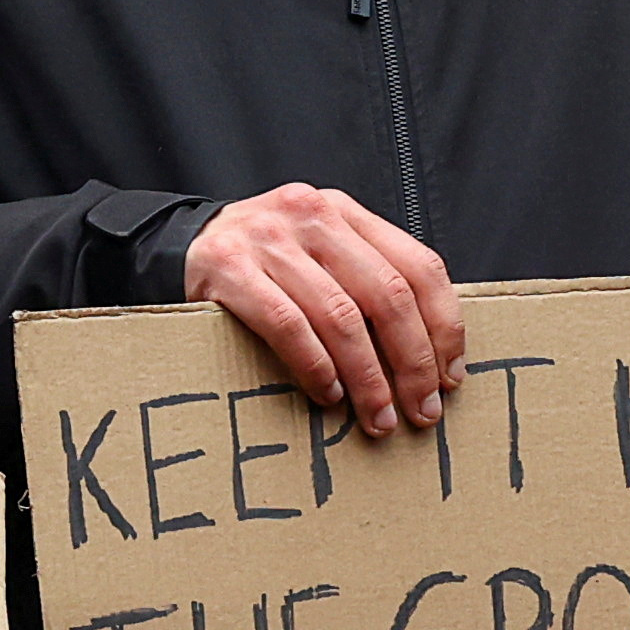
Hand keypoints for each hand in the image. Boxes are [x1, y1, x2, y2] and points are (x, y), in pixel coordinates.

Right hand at [183, 185, 462, 429]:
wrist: (178, 245)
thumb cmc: (264, 263)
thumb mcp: (319, 252)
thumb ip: (366, 281)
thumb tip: (430, 356)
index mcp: (345, 212)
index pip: (418, 265)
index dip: (444, 326)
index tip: (450, 376)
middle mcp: (312, 216)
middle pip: (387, 294)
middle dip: (413, 362)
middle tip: (421, 410)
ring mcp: (268, 239)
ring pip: (341, 316)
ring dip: (367, 378)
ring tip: (377, 417)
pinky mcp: (229, 268)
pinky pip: (287, 325)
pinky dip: (315, 365)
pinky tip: (328, 394)